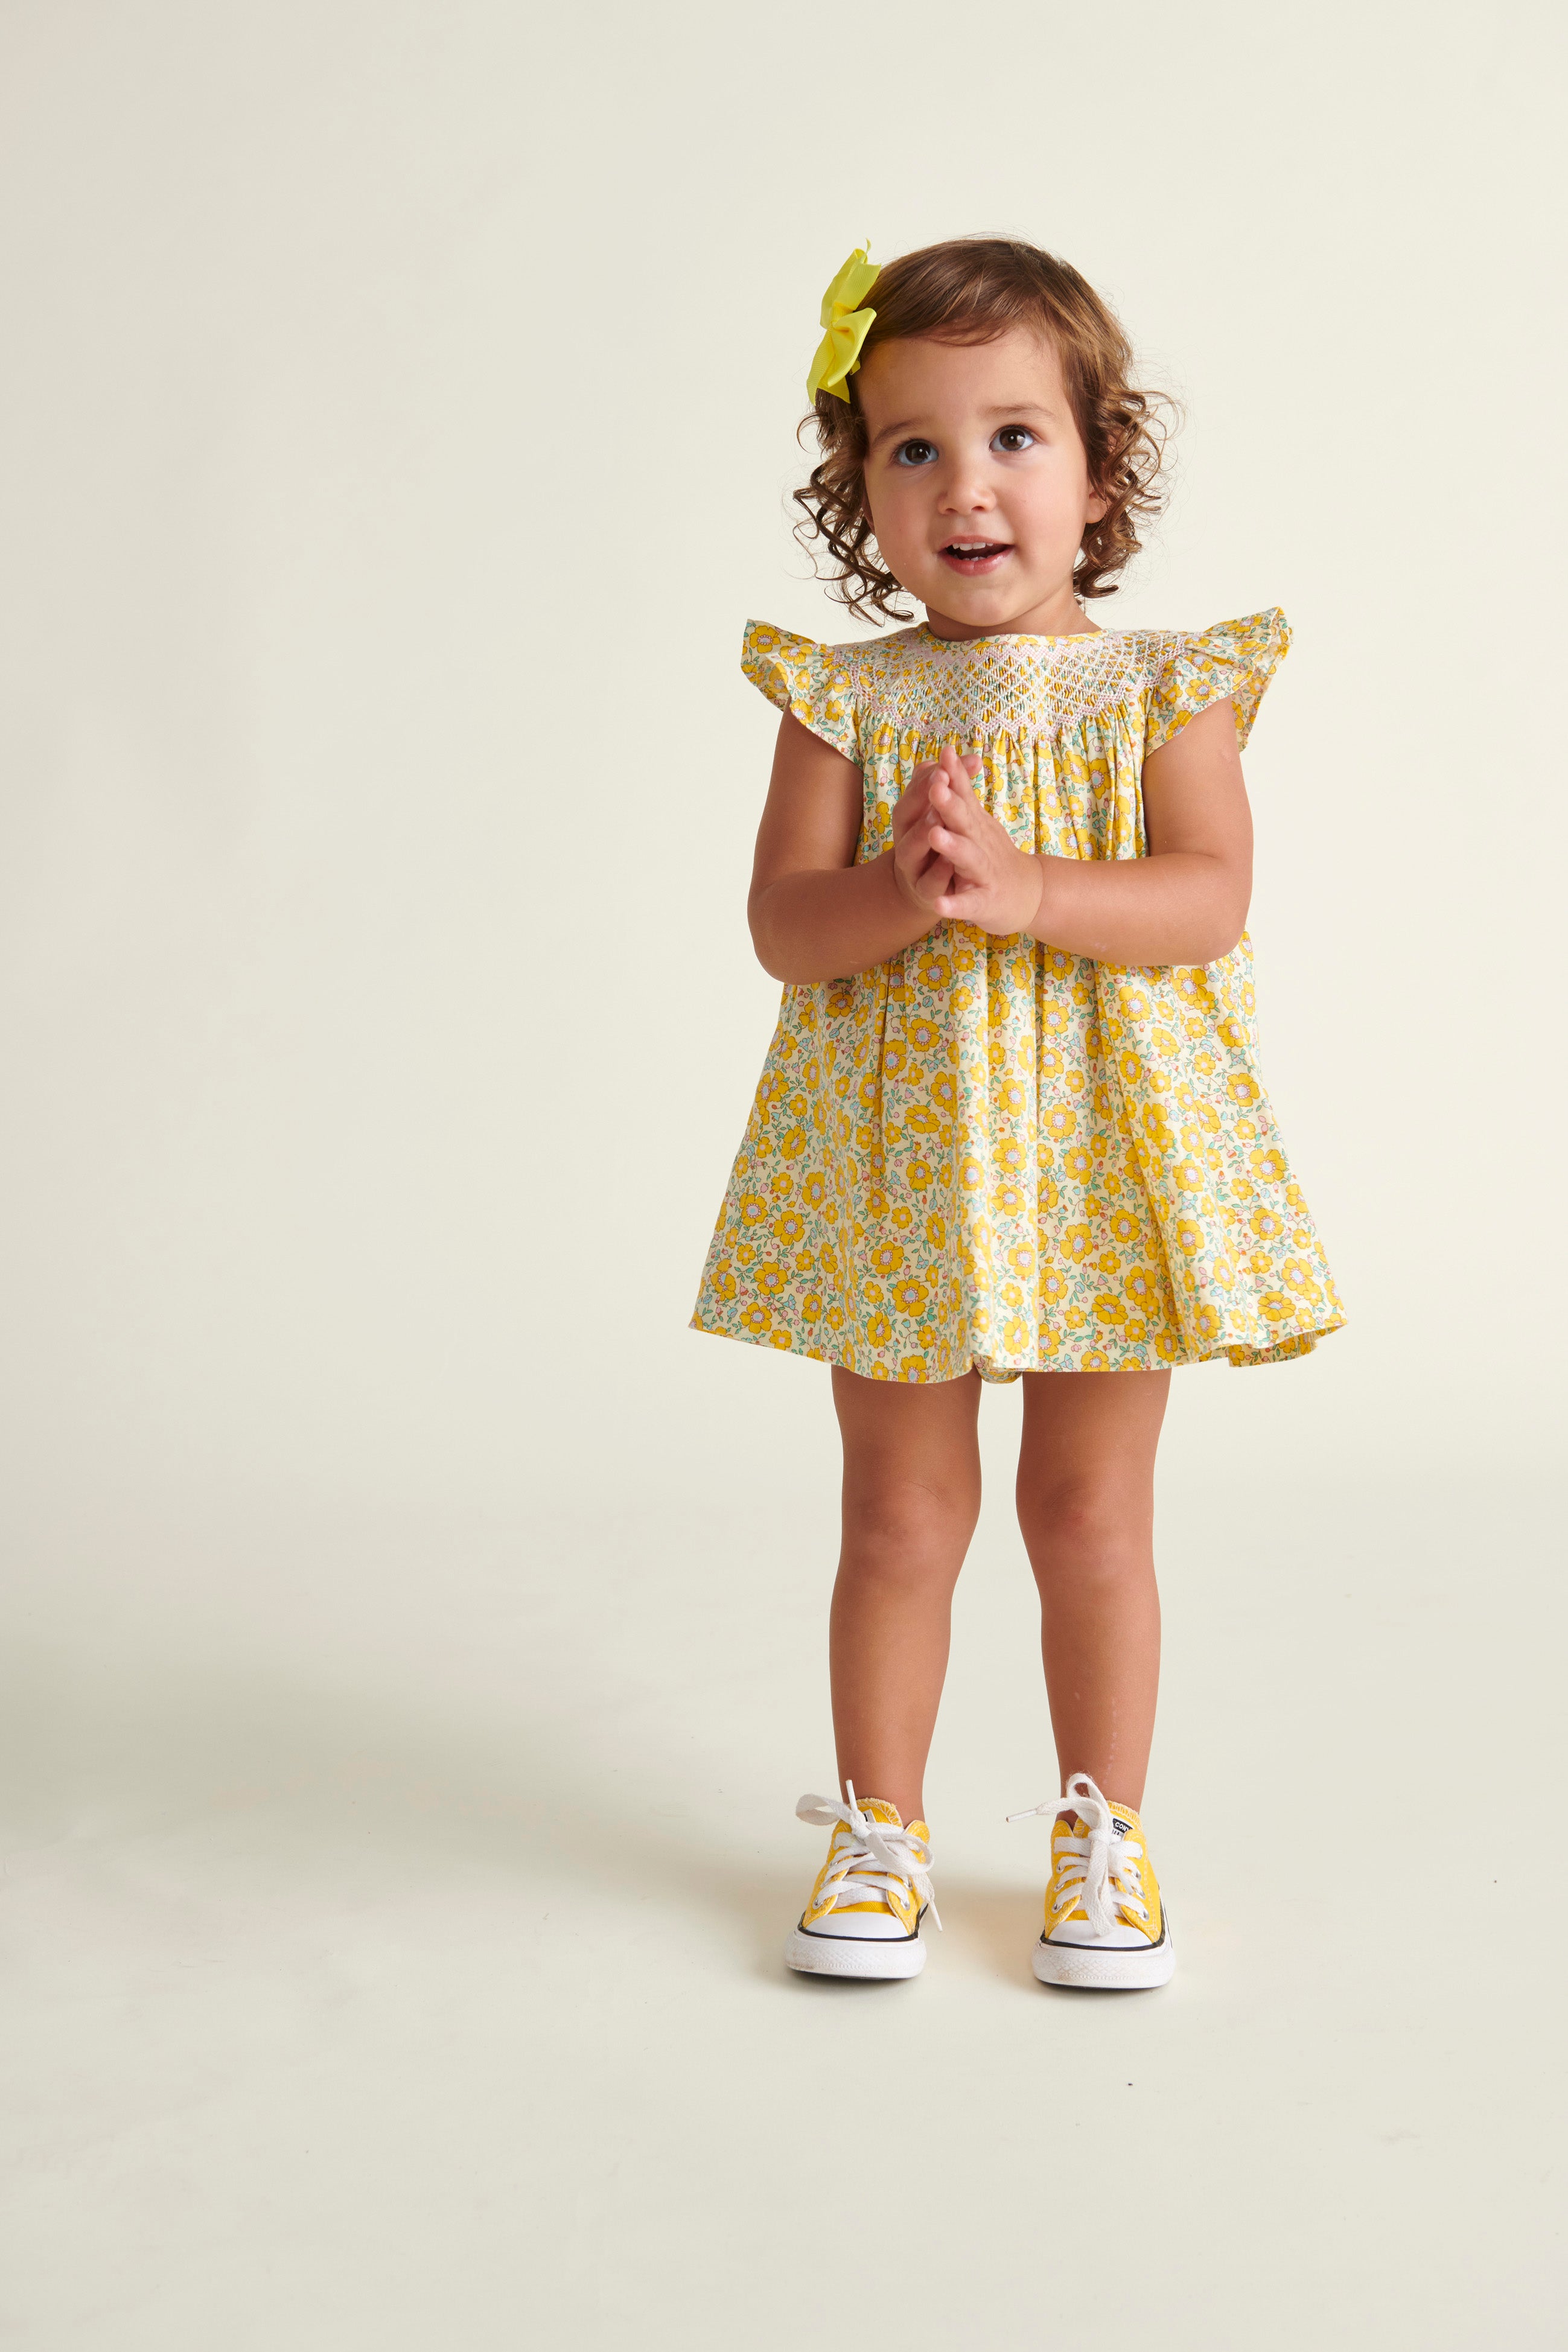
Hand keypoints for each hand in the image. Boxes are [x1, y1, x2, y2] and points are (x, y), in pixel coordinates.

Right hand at [889, 744, 974, 919]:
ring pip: (910, 852)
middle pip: (905, 818)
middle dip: (922, 802)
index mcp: (910, 818)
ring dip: (921, 838)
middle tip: (939, 786)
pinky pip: (928, 885)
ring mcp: (912, 867)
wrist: (931, 887)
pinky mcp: (924, 892)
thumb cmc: (937, 842)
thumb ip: (957, 786)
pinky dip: (936, 878)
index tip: (942, 766)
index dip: (925, 780)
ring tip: (936, 827)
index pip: (913, 794)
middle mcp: (905, 840)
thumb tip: (973, 758)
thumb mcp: (944, 813)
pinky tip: (947, 867)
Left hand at [924, 756, 1043, 935]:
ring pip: (968, 859)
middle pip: (965, 821)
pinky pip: (968, 904)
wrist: (1029, 895)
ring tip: (934, 835)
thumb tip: (948, 753)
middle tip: (935, 786)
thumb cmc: (993, 854)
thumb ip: (961, 791)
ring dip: (952, 847)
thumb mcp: (977, 821)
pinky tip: (939, 904)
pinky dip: (955, 905)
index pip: (964, 795)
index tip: (944, 752)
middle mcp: (981, 845)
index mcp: (975, 825)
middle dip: (950, 804)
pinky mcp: (984, 903)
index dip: (954, 775)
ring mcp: (984, 874)